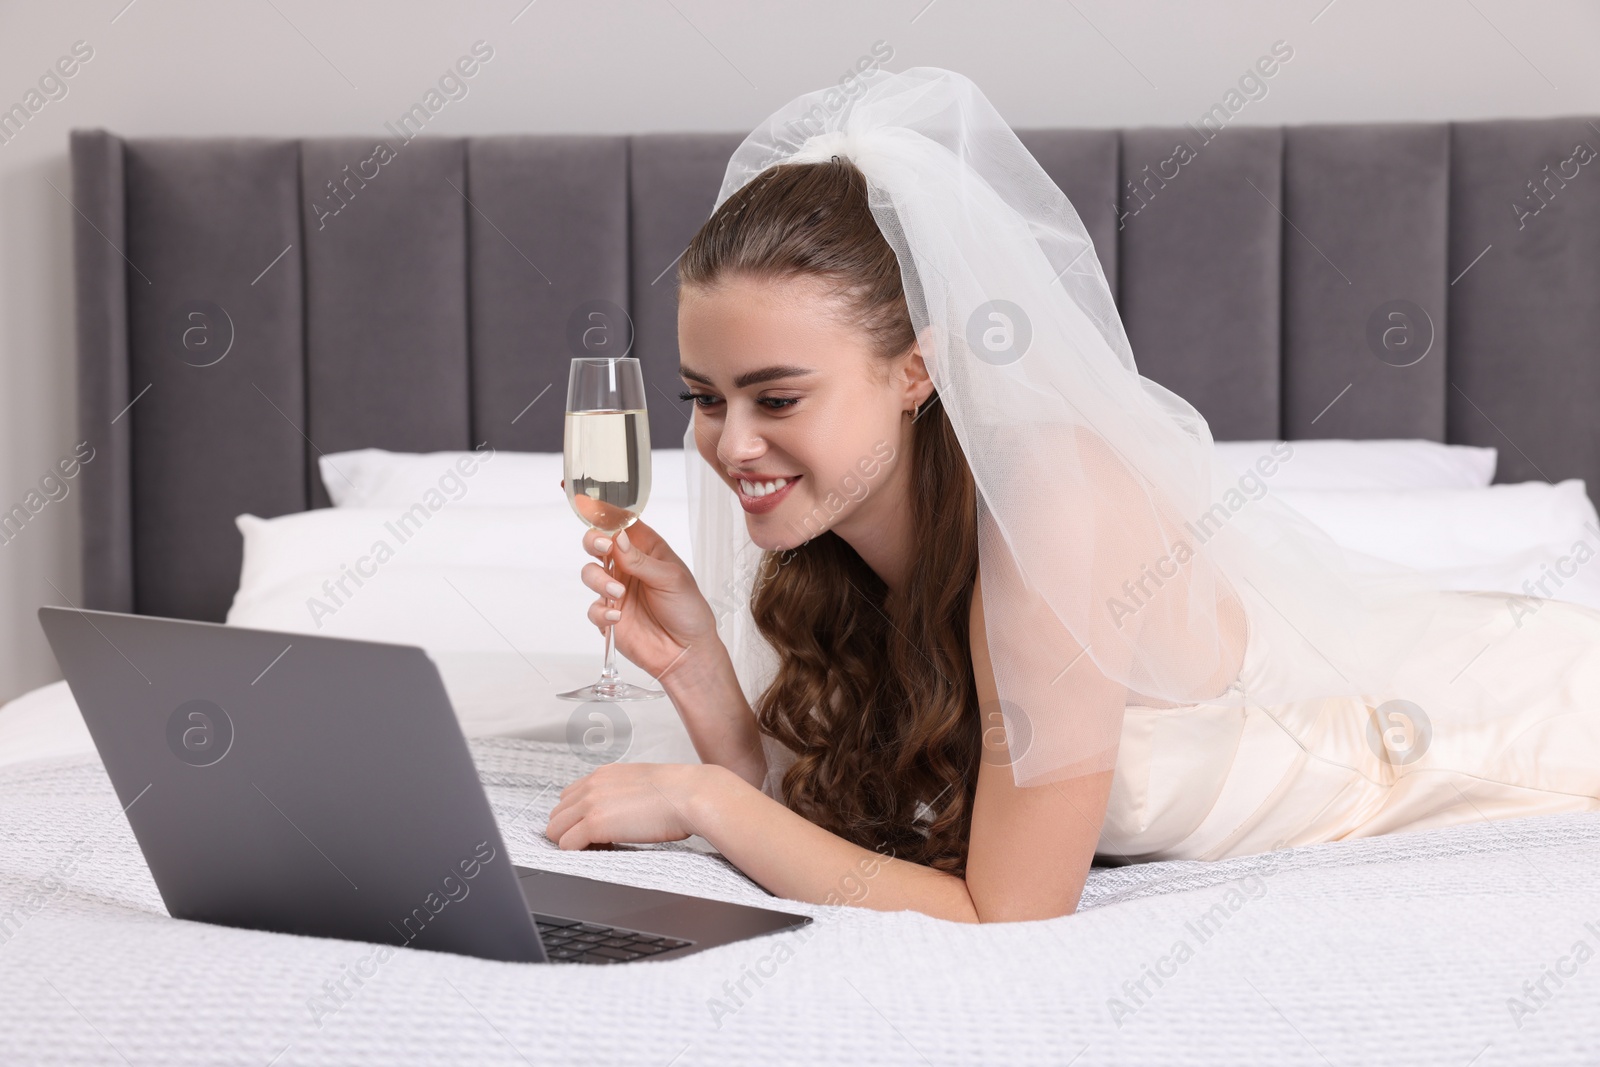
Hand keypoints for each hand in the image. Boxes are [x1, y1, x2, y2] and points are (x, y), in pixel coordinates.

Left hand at [544, 762, 717, 848]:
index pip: (568, 797)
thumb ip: (622, 792)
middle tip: (596, 842)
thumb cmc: (678, 793)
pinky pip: (566, 845)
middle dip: (571, 831)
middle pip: (557, 815)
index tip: (595, 829)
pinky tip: (602, 851)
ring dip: (573, 843)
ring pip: (555, 831)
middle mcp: (592, 785)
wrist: (691, 795)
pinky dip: (578, 853)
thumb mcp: (642, 782)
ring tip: (600, 847)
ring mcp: (590, 804)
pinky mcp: (595, 824)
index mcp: (603, 775)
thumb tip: (621, 810)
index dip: (578, 817)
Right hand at [565, 489, 718, 681]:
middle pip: (596, 543)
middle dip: (593, 541)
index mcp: (646, 548)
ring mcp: (615, 590)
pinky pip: (593, 608)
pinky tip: (618, 617)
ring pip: (589, 573)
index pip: (621, 522)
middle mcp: (627, 565)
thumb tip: (618, 538)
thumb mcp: (672, 579)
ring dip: (599, 580)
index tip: (585, 497)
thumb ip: (641, 560)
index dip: (602, 509)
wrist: (688, 652)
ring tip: (618, 593)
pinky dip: (601, 611)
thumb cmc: (688, 610)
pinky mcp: (608, 616)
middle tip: (603, 548)